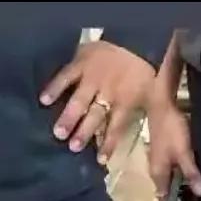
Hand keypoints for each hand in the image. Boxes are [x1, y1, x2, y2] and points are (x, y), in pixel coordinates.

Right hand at [40, 41, 156, 165]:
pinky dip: (55, 87)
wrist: (133, 40)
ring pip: (80, 99)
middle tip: (73, 147)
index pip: (116, 126)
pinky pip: (65, 76)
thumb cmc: (142, 74)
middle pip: (95, 115)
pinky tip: (44, 100)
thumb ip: (148, 117)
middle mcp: (108, 91)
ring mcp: (92, 77)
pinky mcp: (80, 63)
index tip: (100, 160)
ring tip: (58, 133)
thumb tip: (156, 143)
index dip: (108, 142)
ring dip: (69, 116)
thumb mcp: (152, 96)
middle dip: (84, 131)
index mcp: (125, 100)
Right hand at [146, 100, 200, 200]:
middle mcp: (155, 170)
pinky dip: (181, 174)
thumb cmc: (171, 129)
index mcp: (158, 174)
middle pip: (166, 190)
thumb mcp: (184, 153)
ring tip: (198, 190)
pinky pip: (172, 169)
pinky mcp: (163, 151)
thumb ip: (191, 173)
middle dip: (180, 198)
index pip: (163, 199)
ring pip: (170, 179)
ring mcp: (158, 160)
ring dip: (181, 186)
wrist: (161, 103)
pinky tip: (193, 173)